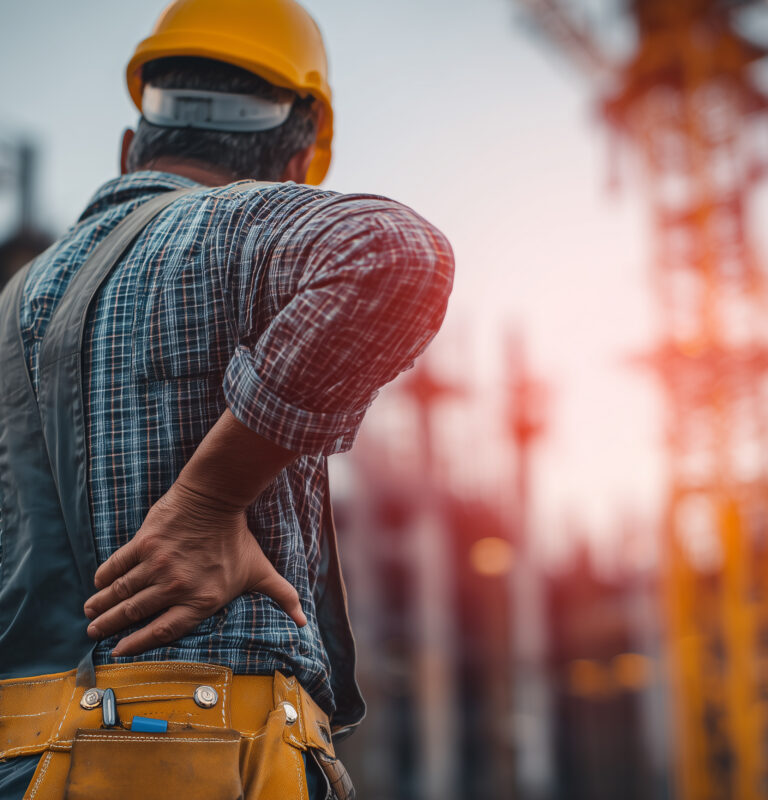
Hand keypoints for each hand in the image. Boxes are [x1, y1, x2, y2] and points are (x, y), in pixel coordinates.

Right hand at [83, 482, 306, 656]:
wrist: (217, 499)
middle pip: (136, 614)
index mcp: (201, 600)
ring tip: (90, 614)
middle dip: (111, 627)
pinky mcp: (144, 543)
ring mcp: (158, 565)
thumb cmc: (239, 539)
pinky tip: (97, 585)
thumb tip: (304, 620)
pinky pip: (118, 565)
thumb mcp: (261, 571)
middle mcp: (176, 586)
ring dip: (103, 605)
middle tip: (95, 634)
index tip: (119, 652)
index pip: (163, 630)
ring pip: (123, 592)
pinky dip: (105, 576)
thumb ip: (282, 596)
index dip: (138, 644)